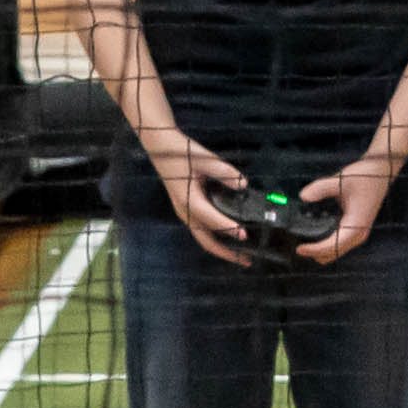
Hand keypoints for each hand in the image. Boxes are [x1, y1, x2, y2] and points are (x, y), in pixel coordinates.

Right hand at [149, 133, 259, 259]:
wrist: (161, 146)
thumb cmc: (182, 152)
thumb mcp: (205, 159)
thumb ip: (225, 172)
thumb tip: (243, 185)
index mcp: (190, 201)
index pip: (213, 221)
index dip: (230, 229)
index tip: (245, 235)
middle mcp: (186, 212)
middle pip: (207, 241)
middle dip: (226, 253)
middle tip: (247, 260)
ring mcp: (185, 212)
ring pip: (204, 238)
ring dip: (222, 248)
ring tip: (241, 254)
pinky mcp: (187, 208)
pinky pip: (202, 230)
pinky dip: (216, 238)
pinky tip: (229, 236)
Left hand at [293, 152, 398, 264]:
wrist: (381, 172)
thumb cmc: (365, 177)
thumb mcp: (341, 180)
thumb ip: (321, 188)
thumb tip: (303, 196)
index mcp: (356, 225)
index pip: (332, 246)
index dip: (315, 249)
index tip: (299, 248)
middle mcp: (358, 233)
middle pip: (333, 254)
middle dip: (315, 253)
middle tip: (297, 247)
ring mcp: (358, 232)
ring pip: (336, 251)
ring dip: (321, 251)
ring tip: (304, 243)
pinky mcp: (355, 228)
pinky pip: (339, 244)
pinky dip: (327, 245)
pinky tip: (315, 236)